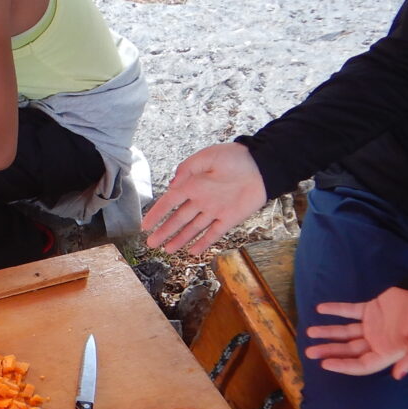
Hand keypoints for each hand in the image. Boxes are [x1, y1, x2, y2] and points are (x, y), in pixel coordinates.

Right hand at [142, 141, 267, 253]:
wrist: (262, 166)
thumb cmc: (235, 157)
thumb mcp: (207, 156)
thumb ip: (188, 168)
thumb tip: (172, 185)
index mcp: (193, 184)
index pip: (169, 202)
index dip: (157, 214)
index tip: (145, 225)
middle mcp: (201, 199)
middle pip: (178, 219)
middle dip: (164, 232)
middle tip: (151, 244)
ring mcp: (214, 211)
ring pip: (193, 229)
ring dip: (180, 239)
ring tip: (167, 250)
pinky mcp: (229, 218)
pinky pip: (213, 233)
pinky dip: (203, 243)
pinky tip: (192, 251)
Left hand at [303, 287, 407, 379]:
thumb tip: (398, 376)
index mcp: (387, 353)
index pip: (361, 365)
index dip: (344, 366)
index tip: (326, 364)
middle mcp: (377, 342)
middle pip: (349, 350)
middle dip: (330, 351)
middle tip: (309, 352)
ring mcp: (372, 326)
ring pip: (346, 332)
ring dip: (329, 332)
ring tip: (310, 333)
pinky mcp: (370, 309)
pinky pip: (350, 311)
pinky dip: (336, 310)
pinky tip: (321, 309)